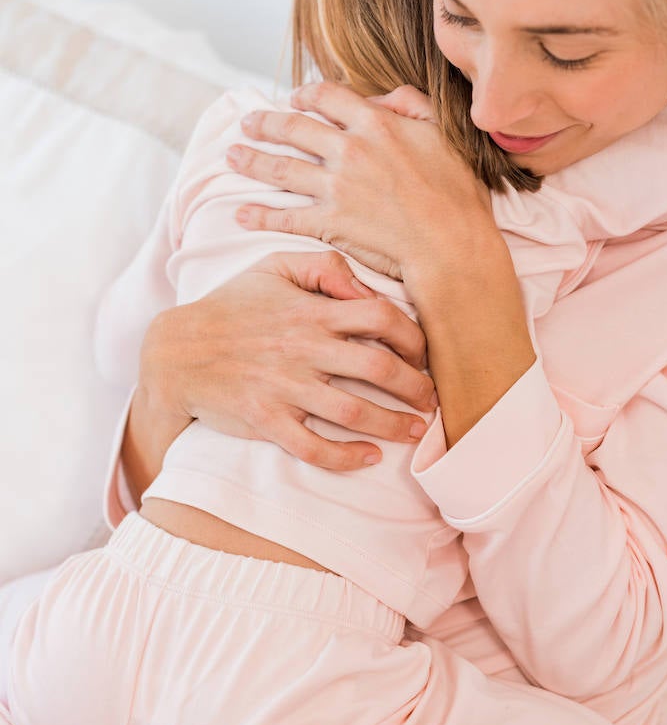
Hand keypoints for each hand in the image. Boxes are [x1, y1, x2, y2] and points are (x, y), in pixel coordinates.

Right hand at [142, 250, 436, 470]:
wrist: (175, 352)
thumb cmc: (231, 307)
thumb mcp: (273, 267)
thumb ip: (325, 266)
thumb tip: (365, 288)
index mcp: (311, 311)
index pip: (381, 317)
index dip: (415, 337)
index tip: (425, 354)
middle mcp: (303, 349)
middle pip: (379, 367)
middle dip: (417, 386)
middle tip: (433, 399)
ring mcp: (285, 388)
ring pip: (355, 410)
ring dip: (394, 425)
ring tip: (417, 432)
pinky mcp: (266, 421)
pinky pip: (314, 447)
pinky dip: (347, 457)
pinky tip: (369, 458)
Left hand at [226, 82, 494, 287]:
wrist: (450, 244)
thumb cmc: (456, 194)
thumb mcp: (445, 134)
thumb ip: (414, 105)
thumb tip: (385, 96)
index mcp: (375, 123)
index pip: (329, 96)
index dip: (307, 94)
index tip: (294, 98)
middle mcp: (348, 150)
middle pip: (293, 128)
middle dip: (265, 123)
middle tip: (247, 122)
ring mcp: (335, 187)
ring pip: (280, 168)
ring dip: (251, 161)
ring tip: (231, 156)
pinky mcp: (329, 223)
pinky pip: (285, 217)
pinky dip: (259, 216)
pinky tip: (241, 214)